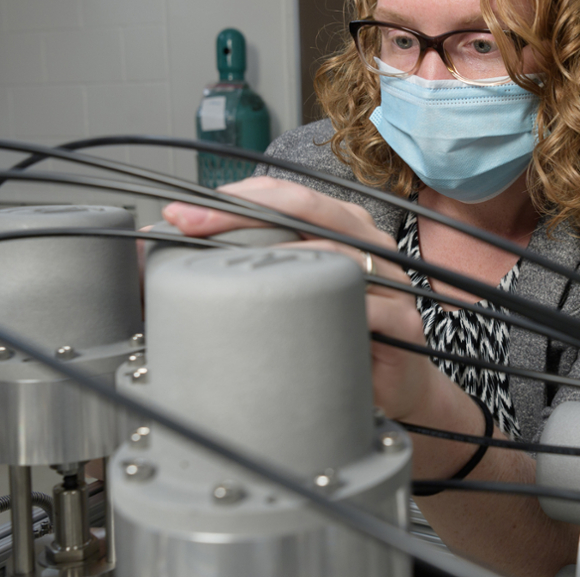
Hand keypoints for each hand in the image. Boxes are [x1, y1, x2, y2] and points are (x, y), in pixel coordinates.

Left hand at [161, 177, 443, 420]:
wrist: (396, 386)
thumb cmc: (339, 332)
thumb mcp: (296, 290)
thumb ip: (256, 265)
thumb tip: (176, 249)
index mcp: (342, 225)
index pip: (286, 193)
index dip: (235, 195)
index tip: (182, 211)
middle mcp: (368, 241)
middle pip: (305, 208)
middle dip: (240, 212)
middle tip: (188, 223)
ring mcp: (390, 278)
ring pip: (334, 249)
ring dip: (278, 255)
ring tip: (229, 268)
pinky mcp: (402, 321)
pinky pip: (366, 304)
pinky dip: (329, 302)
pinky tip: (291, 311)